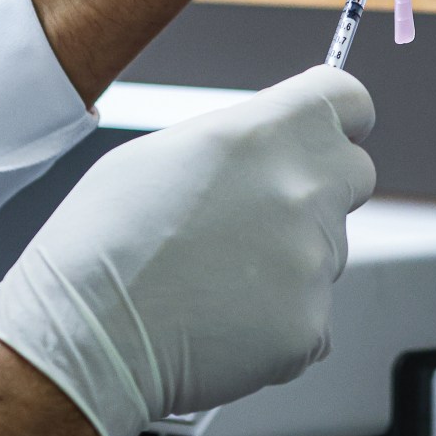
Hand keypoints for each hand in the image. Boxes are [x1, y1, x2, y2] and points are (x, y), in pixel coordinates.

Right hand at [0, 68, 379, 435]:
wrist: (83, 335)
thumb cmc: (103, 243)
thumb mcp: (159, 152)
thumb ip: (237, 142)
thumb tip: (267, 146)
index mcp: (263, 134)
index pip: (350, 99)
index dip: (340, 117)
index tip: (332, 131)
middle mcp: (300, 191)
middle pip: (353, 174)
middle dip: (318, 189)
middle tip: (257, 217)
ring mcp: (311, 263)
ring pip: (327, 251)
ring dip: (288, 260)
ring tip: (214, 277)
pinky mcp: (309, 327)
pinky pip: (312, 317)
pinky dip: (276, 321)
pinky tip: (221, 320)